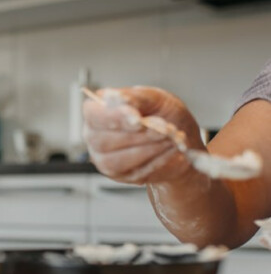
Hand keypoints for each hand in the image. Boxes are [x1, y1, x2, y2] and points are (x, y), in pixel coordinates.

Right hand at [83, 86, 202, 184]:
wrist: (180, 138)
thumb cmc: (162, 114)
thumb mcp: (154, 98)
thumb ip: (137, 98)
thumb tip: (121, 100)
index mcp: (97, 111)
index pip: (93, 115)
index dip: (114, 118)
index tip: (138, 120)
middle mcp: (94, 136)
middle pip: (103, 141)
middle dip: (138, 136)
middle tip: (164, 129)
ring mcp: (104, 159)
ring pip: (118, 161)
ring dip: (149, 149)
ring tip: (170, 138)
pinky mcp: (119, 175)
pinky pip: (135, 172)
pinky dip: (158, 160)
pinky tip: (170, 150)